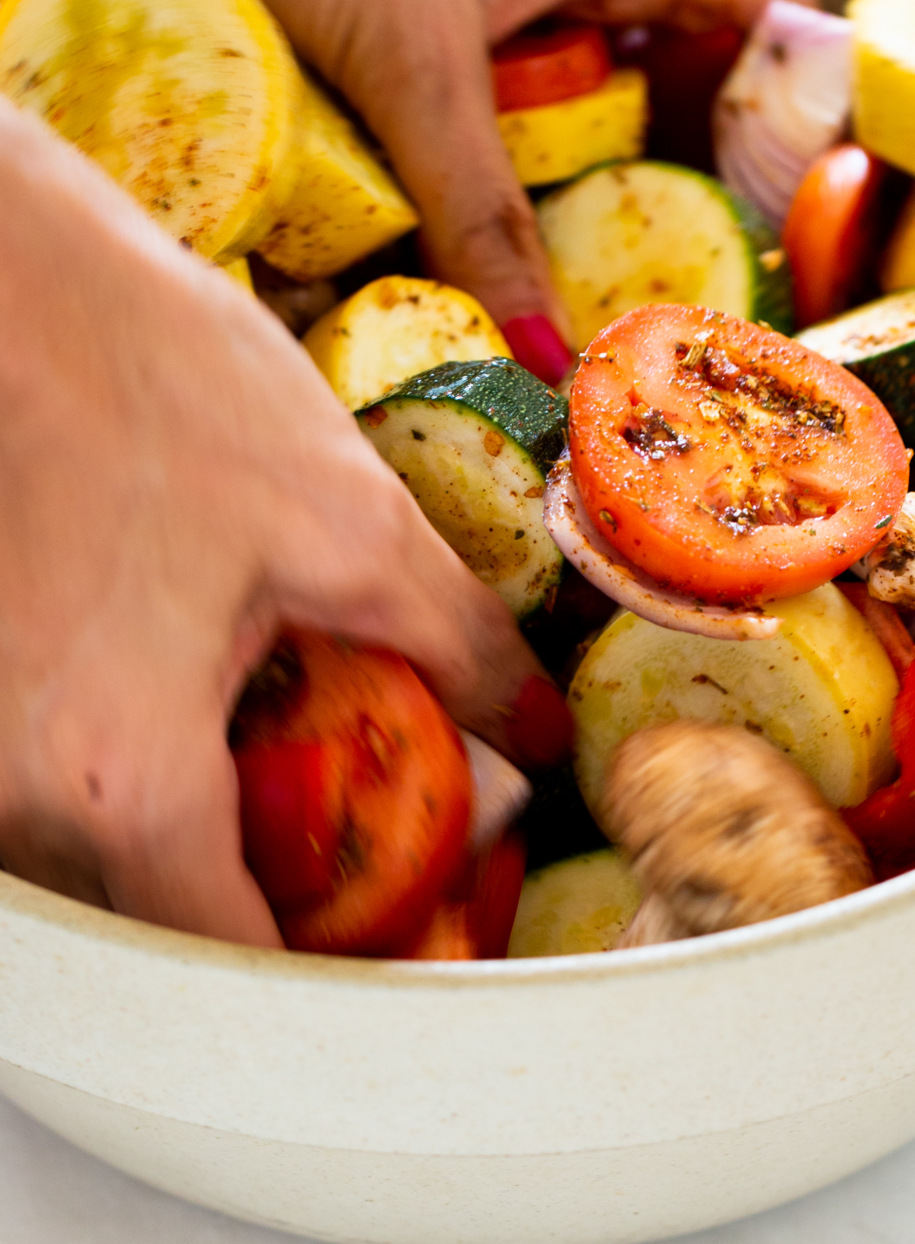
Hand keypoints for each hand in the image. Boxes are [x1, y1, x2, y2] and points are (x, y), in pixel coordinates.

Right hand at [0, 105, 564, 944]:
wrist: (3, 270)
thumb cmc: (144, 370)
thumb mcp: (342, 512)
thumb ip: (454, 642)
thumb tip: (533, 728)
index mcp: (113, 773)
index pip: (236, 962)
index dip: (343, 973)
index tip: (415, 946)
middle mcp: (15, 788)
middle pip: (164, 914)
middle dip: (282, 900)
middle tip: (385, 845)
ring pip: (107, 847)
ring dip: (208, 829)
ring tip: (310, 751)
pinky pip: (61, 774)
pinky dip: (141, 763)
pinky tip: (211, 686)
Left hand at [100, 0, 816, 341]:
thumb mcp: (416, 58)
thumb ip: (478, 211)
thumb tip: (548, 360)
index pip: (770, 12)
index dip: (799, 104)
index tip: (788, 217)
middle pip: (666, 73)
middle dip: (664, 178)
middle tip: (665, 287)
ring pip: (559, 90)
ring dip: (554, 176)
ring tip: (561, 283)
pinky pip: (465, 89)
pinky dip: (465, 153)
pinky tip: (440, 225)